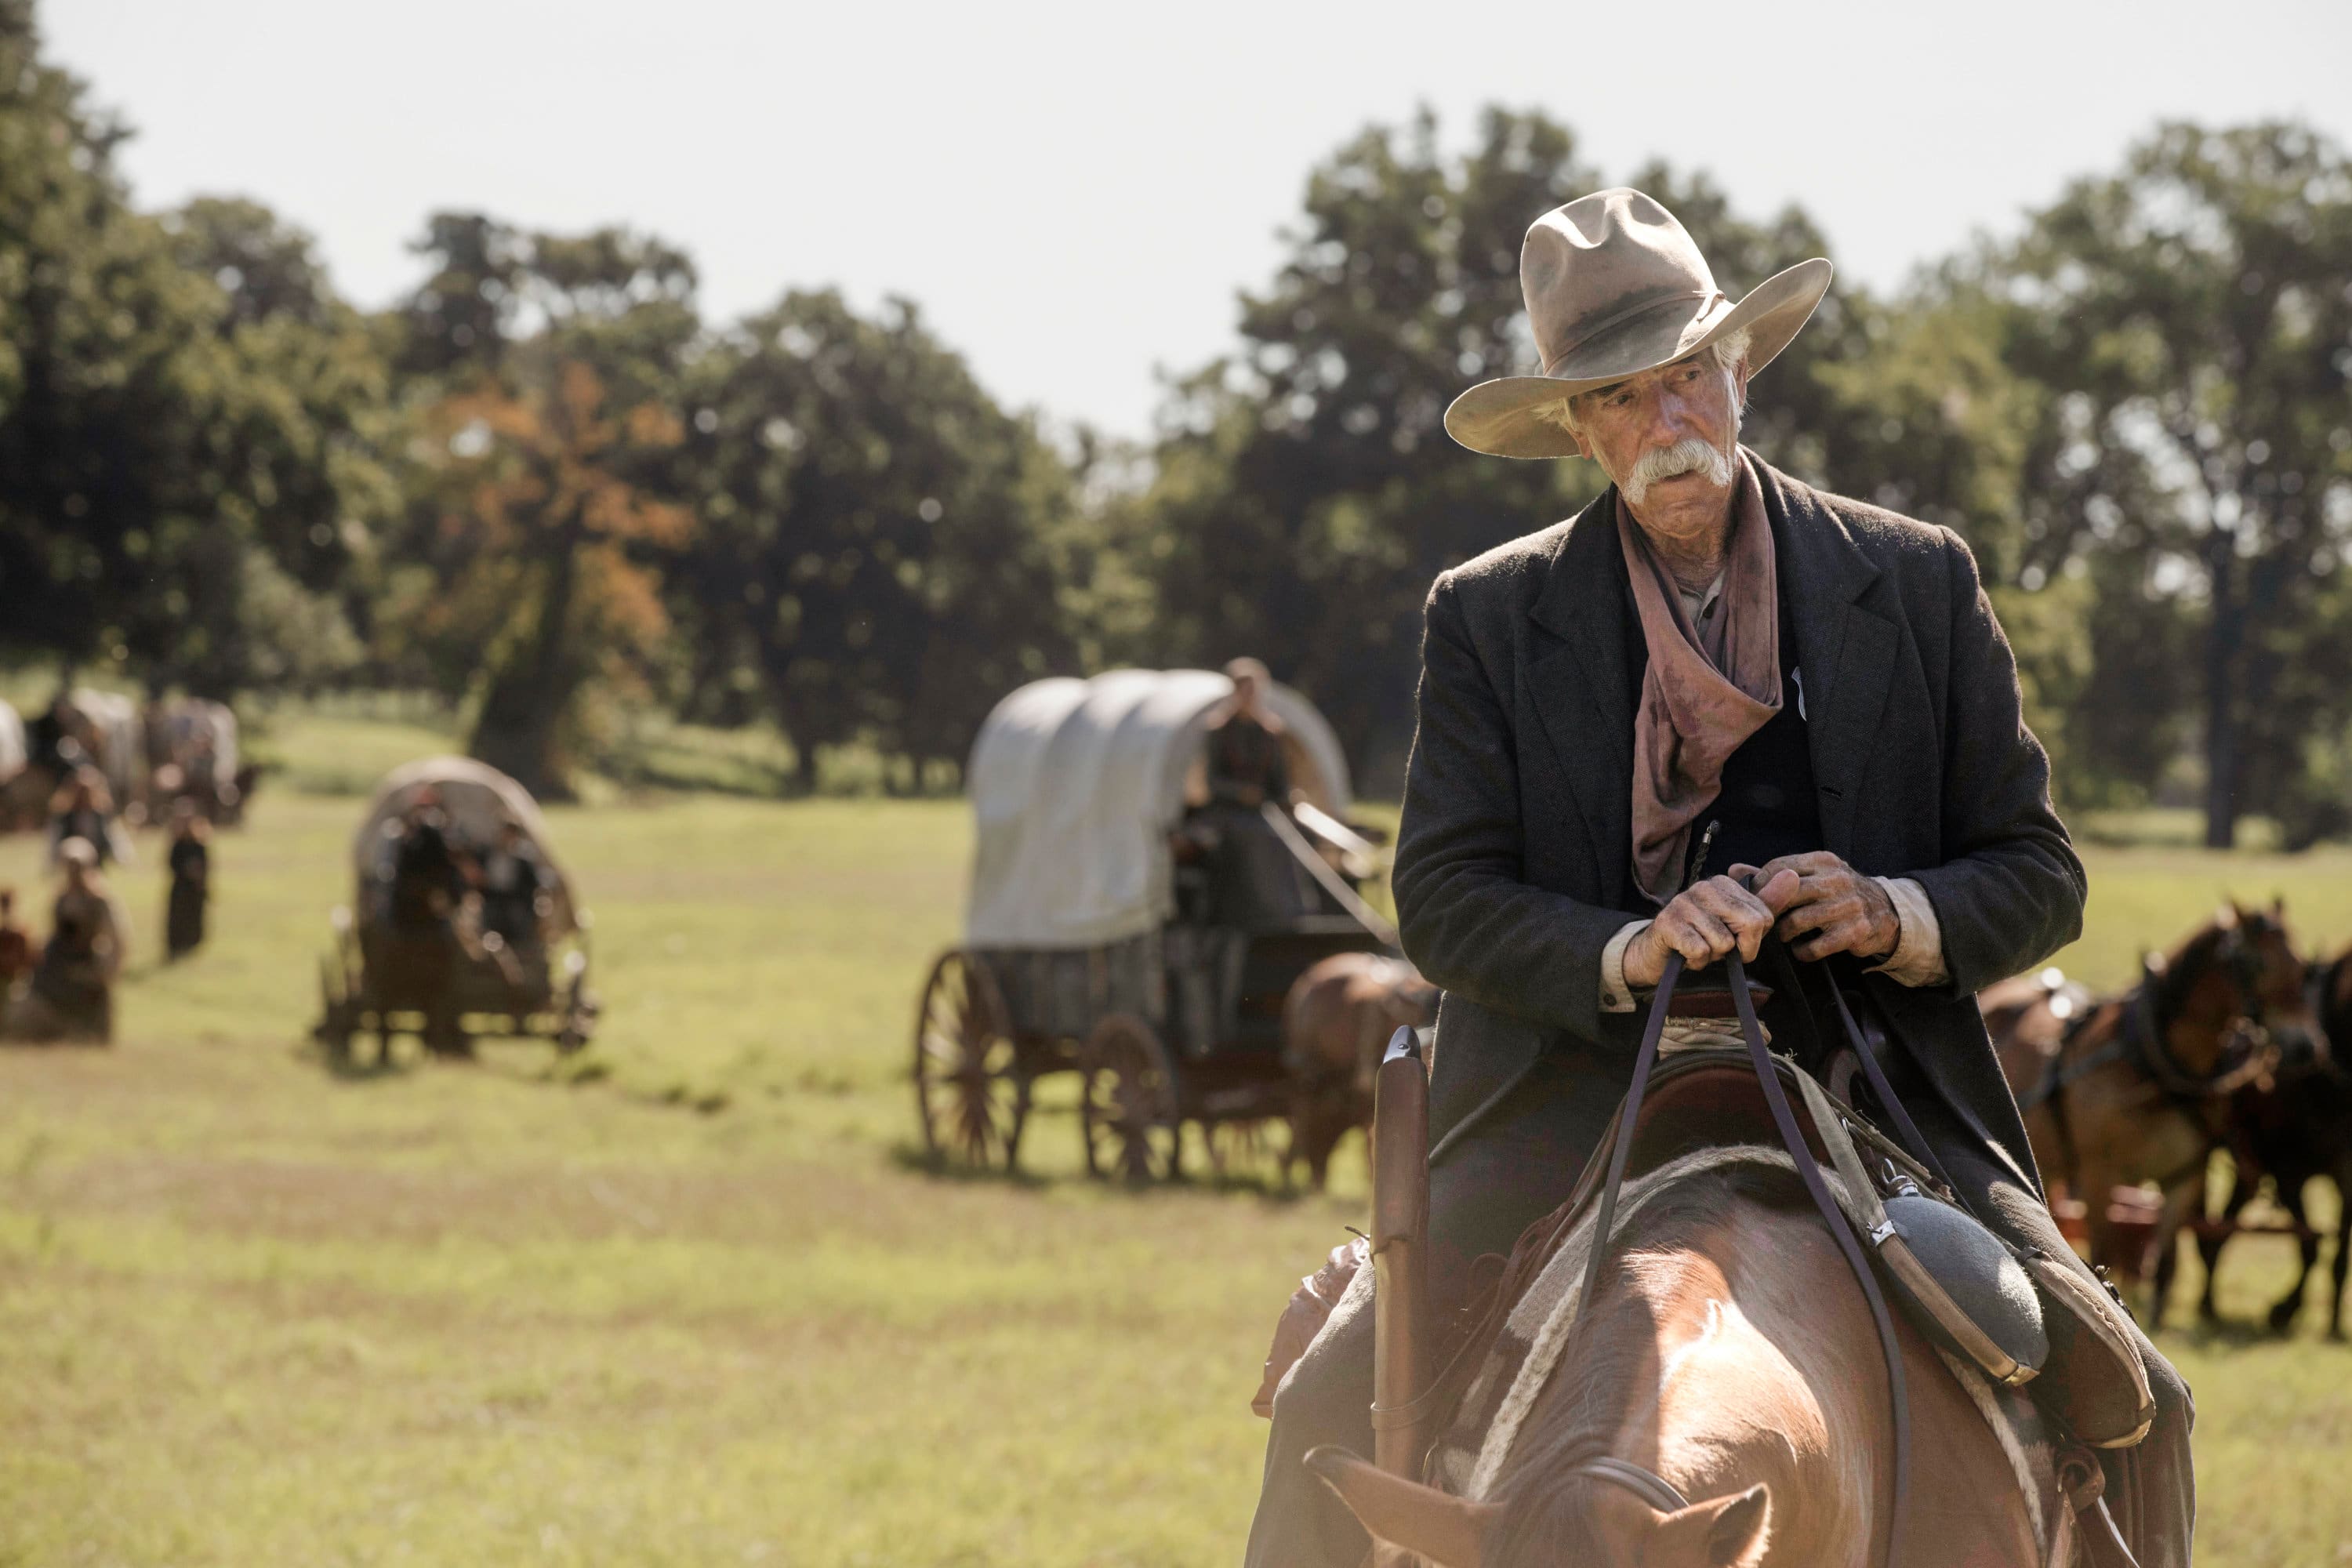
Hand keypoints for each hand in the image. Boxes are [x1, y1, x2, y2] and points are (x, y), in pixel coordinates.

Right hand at [1622, 870, 1799, 987]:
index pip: (1764, 917)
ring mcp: (1683, 903)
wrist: (1657, 953)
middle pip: (1751, 925)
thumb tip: (1792, 875)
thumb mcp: (1738, 922)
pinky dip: (1696, 962)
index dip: (1753, 940)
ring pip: (1724, 942)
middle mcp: (1703, 887)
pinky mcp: (1668, 923)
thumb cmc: (1702, 937)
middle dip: (1740, 949)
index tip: (1734, 939)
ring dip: (1713, 957)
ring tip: (1699, 948)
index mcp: (1723, 882)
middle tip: (1720, 948)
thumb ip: (1767, 902)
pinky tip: (1686, 954)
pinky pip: (1701, 951)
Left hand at [1731, 852, 1899, 962]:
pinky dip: (1802, 951)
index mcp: (1823, 861)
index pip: (1779, 868)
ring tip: (1784, 935)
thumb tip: (1734, 870)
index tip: (1754, 900)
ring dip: (1784, 933)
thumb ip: (1774, 873)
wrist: (1886, 911)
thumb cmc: (1838, 893)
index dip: (1760, 886)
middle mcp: (1836, 880)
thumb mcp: (1813, 874)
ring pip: (1796, 922)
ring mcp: (1847, 906)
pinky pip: (1814, 947)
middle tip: (1763, 923)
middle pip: (1785, 895)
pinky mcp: (1854, 932)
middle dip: (1769, 912)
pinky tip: (1802, 949)